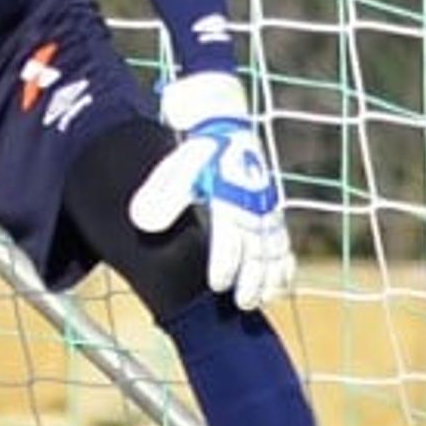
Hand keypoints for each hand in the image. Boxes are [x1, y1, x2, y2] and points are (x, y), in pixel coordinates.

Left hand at [128, 71, 294, 310]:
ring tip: (258, 301)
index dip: (226, 262)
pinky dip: (284, 264)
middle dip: (251, 278)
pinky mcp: (270, 209)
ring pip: (273, 248)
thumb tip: (140, 222)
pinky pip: (282, 241)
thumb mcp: (174, 168)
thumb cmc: (194, 151)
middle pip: (257, 249)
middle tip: (240, 303)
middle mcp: (251, 203)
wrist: (221, 123)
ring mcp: (265, 207)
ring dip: (269, 277)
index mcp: (228, 196)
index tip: (217, 285)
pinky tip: (281, 287)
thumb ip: (161, 196)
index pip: (231, 237)